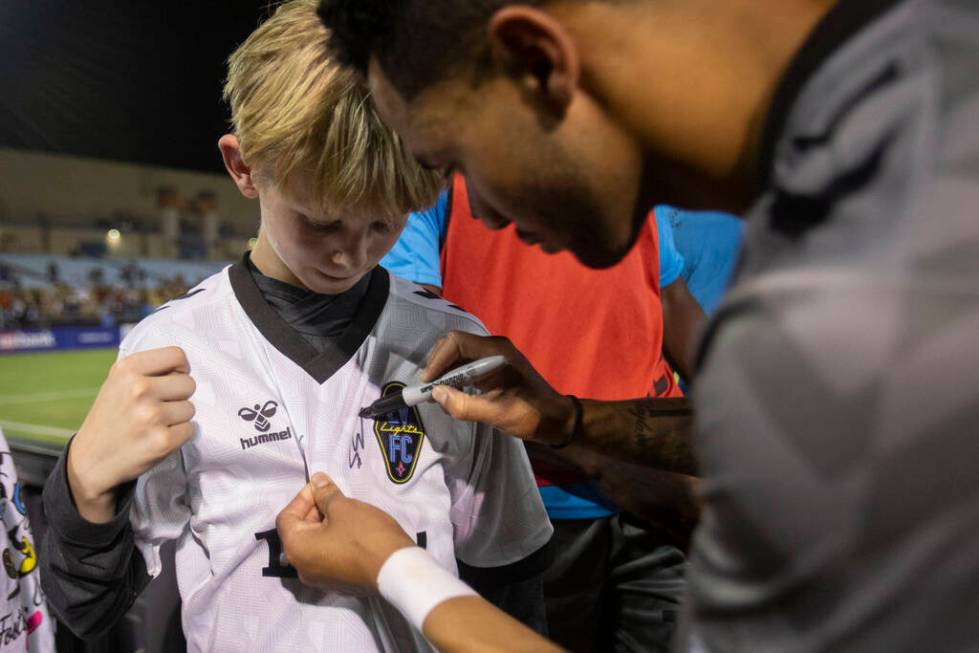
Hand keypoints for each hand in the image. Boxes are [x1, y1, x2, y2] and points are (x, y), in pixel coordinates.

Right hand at [67, 346, 195, 521]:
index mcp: (127, 369)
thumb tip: (184, 366)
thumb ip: (148, 371)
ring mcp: (152, 415)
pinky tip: (157, 437)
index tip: (170, 380)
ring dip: (178, 417)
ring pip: (191, 408)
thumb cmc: (111, 417)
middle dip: (178, 396)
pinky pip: (190, 429)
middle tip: (158, 407)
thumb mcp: (117, 383)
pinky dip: (178, 435)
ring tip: (154, 424)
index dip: (179, 369)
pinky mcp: (163, 440)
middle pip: (189, 383)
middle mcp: (140, 389)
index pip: (177, 355)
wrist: (90, 460)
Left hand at [277, 473, 414, 589]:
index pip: (286, 517)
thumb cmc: (364, 535)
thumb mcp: (344, 507)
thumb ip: (325, 494)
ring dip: (325, 525)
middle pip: (299, 532)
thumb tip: (317, 481)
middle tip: (335, 497)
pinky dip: (333, 541)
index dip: (303, 497)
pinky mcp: (337, 583)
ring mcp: (319, 579)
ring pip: (314, 545)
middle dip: (314, 510)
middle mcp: (301, 568)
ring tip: (345, 511)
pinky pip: (327, 557)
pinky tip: (352, 530)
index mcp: (296, 549)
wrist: (395, 570)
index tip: (322, 487)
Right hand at [421, 331, 574, 445]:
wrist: (555, 419)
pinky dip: (455, 376)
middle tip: (427, 389)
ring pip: (459, 355)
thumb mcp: (494, 414)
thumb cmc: (529, 414)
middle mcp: (493, 347)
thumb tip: (435, 395)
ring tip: (436, 393)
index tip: (428, 382)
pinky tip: (452, 393)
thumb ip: (463, 405)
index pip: (457, 341)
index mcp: (496, 352)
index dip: (438, 359)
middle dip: (438, 365)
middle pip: (455, 345)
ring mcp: (494, 355)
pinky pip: (467, 363)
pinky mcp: (494, 365)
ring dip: (445, 372)